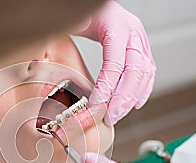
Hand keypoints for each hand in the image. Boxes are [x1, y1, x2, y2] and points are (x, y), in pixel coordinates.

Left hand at [75, 0, 155, 125]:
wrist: (95, 3)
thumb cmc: (82, 11)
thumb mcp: (70, 19)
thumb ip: (63, 32)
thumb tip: (47, 50)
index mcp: (115, 24)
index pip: (115, 61)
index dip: (107, 86)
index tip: (96, 104)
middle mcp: (132, 31)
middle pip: (135, 70)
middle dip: (123, 98)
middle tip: (109, 117)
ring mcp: (139, 39)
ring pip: (144, 73)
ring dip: (132, 98)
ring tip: (117, 115)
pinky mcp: (140, 47)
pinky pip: (148, 71)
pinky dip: (143, 89)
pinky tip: (135, 104)